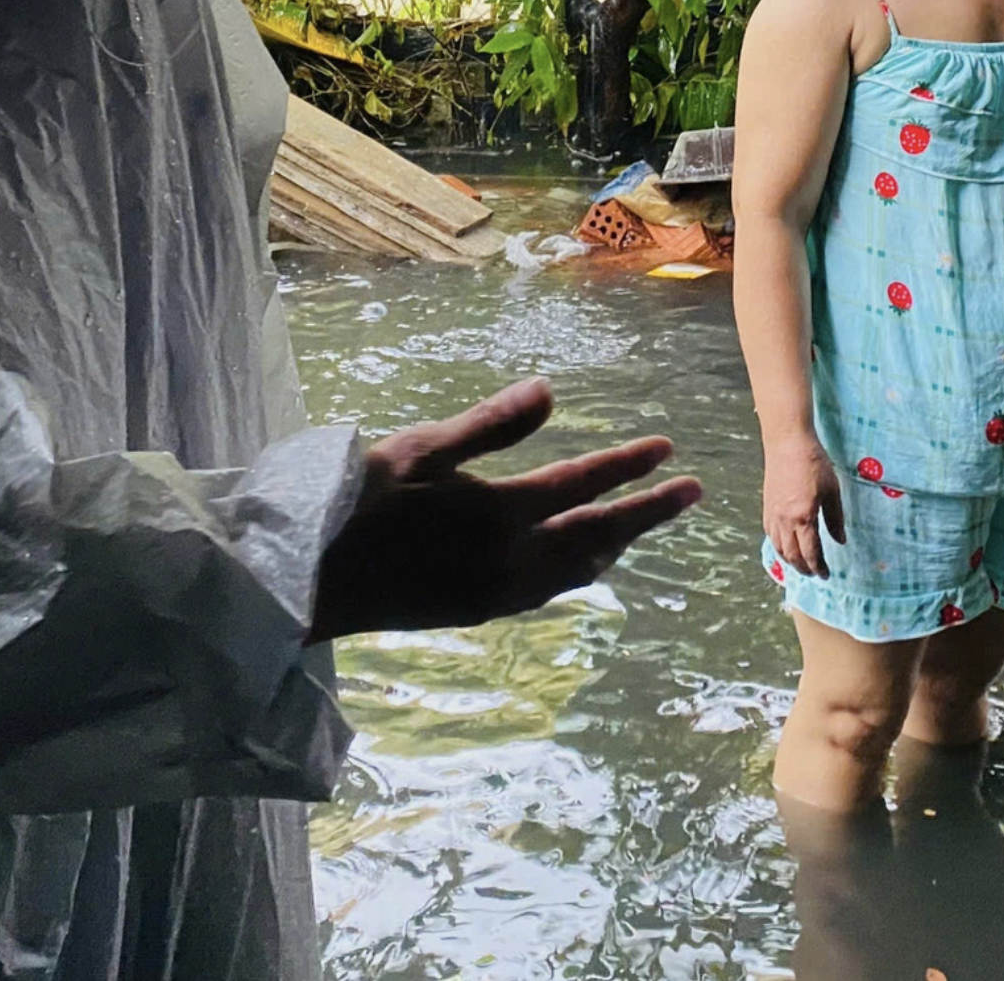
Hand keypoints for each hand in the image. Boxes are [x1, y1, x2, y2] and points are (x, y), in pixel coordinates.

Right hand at [307, 378, 700, 641]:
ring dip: (615, 543)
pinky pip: (549, 591)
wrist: (311, 582)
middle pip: (596, 533)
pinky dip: (578, 571)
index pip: (580, 485)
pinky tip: (580, 563)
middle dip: (647, 512)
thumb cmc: (357, 502)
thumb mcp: (420, 449)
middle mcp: (509, 560)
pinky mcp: (478, 612)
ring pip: (576, 570)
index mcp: (498, 513)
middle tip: (692, 493)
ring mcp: (496, 594)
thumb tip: (549, 389)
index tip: (667, 448)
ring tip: (641, 524)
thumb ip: (489, 424)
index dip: (627, 465)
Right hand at [761, 429, 843, 578]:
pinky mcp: (766, 507)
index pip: (810, 553)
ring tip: (802, 565)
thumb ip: (835, 519)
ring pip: (779, 548)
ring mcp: (772, 515)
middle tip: (815, 573)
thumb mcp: (832, 491)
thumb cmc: (813, 463)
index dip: (819, 567)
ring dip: (790, 561)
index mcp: (803, 518)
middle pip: (793, 555)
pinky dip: (779, 547)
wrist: (787, 443)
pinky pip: (770, 536)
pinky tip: (787, 547)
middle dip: (804, 568)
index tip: (826, 574)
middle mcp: (784, 521)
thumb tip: (841, 541)